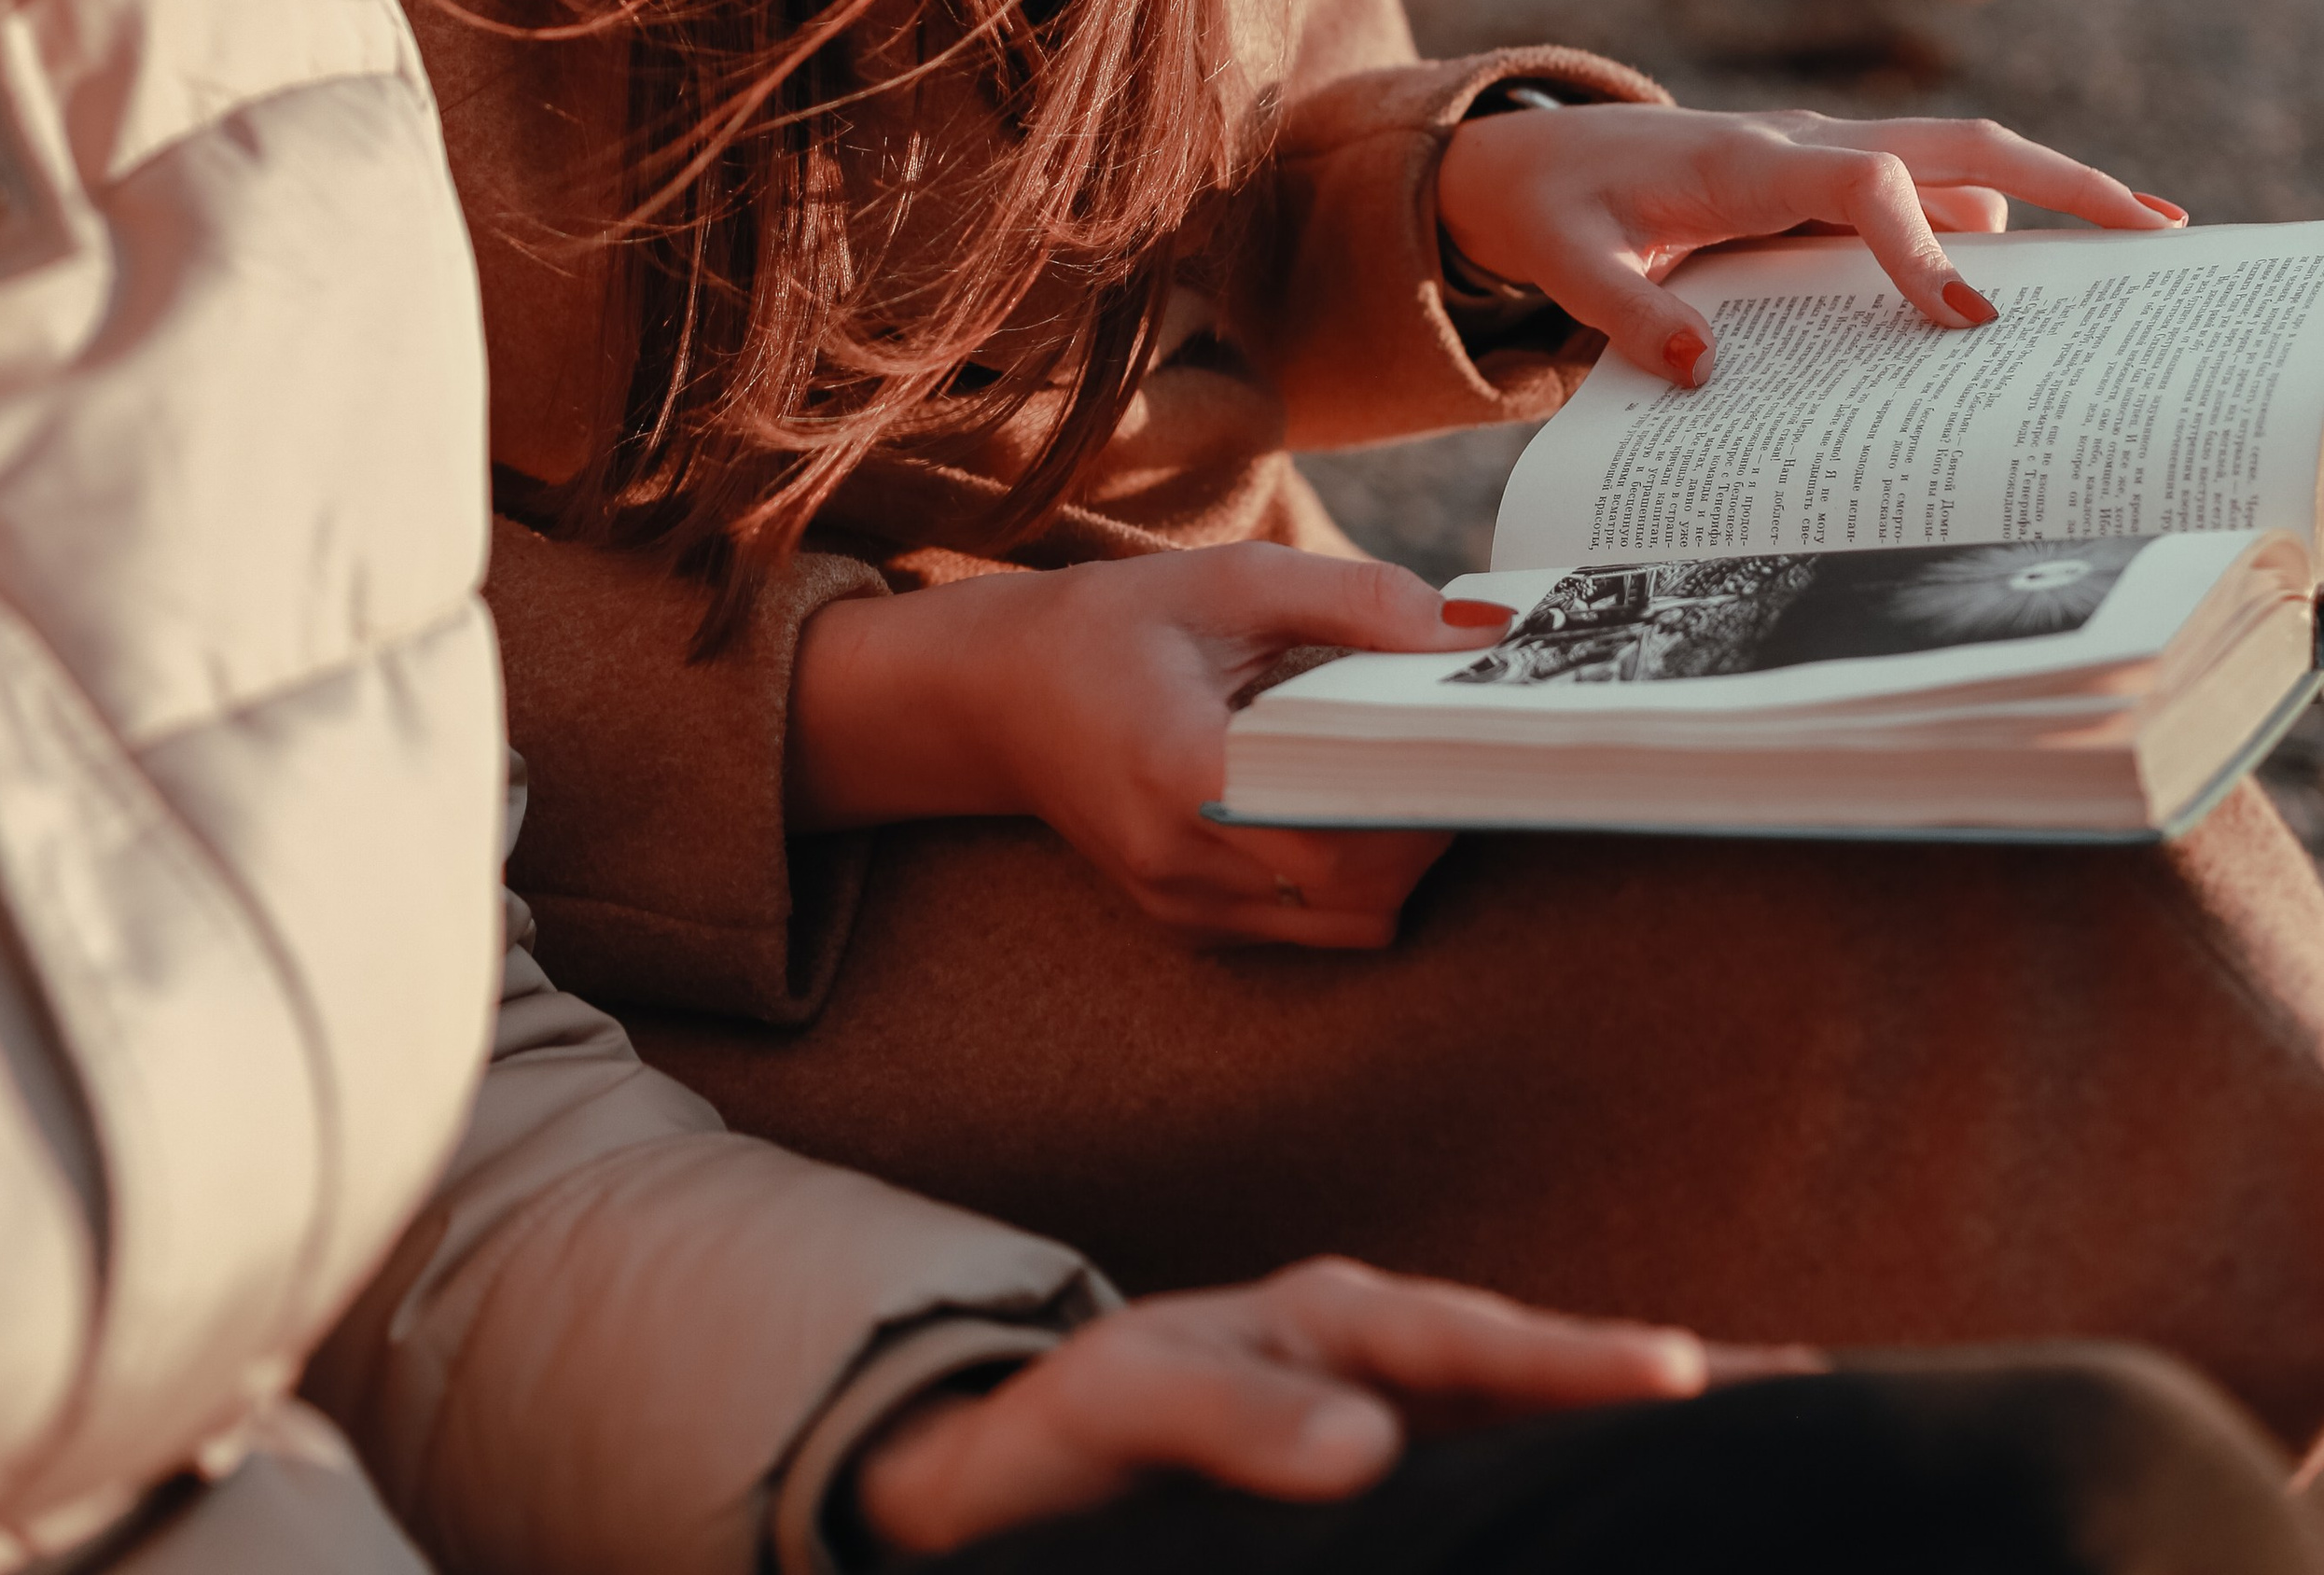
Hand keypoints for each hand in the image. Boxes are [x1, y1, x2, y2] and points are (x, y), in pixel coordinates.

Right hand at [789, 545, 1475, 945]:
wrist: (996, 695)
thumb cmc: (1112, 626)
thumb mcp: (1231, 581)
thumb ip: (1359, 599)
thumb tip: (1481, 633)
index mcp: (1184, 770)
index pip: (1345, 829)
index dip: (1428, 793)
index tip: (1482, 739)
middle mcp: (1180, 860)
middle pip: (1360, 888)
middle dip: (1430, 825)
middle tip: (1465, 748)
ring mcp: (1181, 904)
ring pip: (1344, 920)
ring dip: (1397, 858)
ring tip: (1407, 769)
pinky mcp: (1188, 922)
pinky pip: (1304, 922)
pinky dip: (1350, 874)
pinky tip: (1348, 798)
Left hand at [853, 1257, 1807, 1553]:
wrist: (1021, 1478)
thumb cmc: (1076, 1435)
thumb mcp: (1128, 1407)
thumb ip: (1236, 1422)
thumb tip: (1371, 1450)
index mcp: (1339, 1321)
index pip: (1481, 1344)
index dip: (1582, 1363)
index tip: (1688, 1378)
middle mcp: (1392, 1360)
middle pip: (1553, 1366)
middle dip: (1683, 1377)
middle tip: (1815, 1392)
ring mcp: (1407, 1421)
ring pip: (1551, 1421)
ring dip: (1656, 1433)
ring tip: (1789, 1442)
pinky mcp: (1404, 1488)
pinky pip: (1514, 1476)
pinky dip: (1592, 1478)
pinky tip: (1658, 1514)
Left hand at [1437, 101, 2185, 385]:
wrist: (1530, 157)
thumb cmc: (1554, 207)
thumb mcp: (1563, 261)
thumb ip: (1623, 317)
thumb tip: (1705, 372)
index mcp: (1743, 159)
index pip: (1863, 181)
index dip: (1920, 244)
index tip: (1966, 318)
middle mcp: (1800, 142)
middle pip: (1955, 142)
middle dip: (2059, 180)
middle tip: (2155, 230)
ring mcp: (1822, 155)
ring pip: (1957, 158)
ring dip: (2047, 194)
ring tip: (2136, 254)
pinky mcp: (1825, 177)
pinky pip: (1926, 188)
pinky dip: (1993, 217)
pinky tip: (2037, 278)